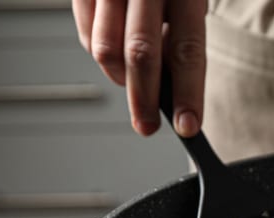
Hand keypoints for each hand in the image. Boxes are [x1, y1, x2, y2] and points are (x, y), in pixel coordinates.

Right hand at [72, 0, 207, 136]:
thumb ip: (181, 34)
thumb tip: (172, 87)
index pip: (188, 50)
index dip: (189, 93)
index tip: (188, 126)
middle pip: (141, 54)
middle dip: (144, 100)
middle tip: (147, 127)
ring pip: (105, 49)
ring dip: (119, 78)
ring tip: (134, 81)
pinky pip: (84, 34)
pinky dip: (100, 55)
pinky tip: (117, 51)